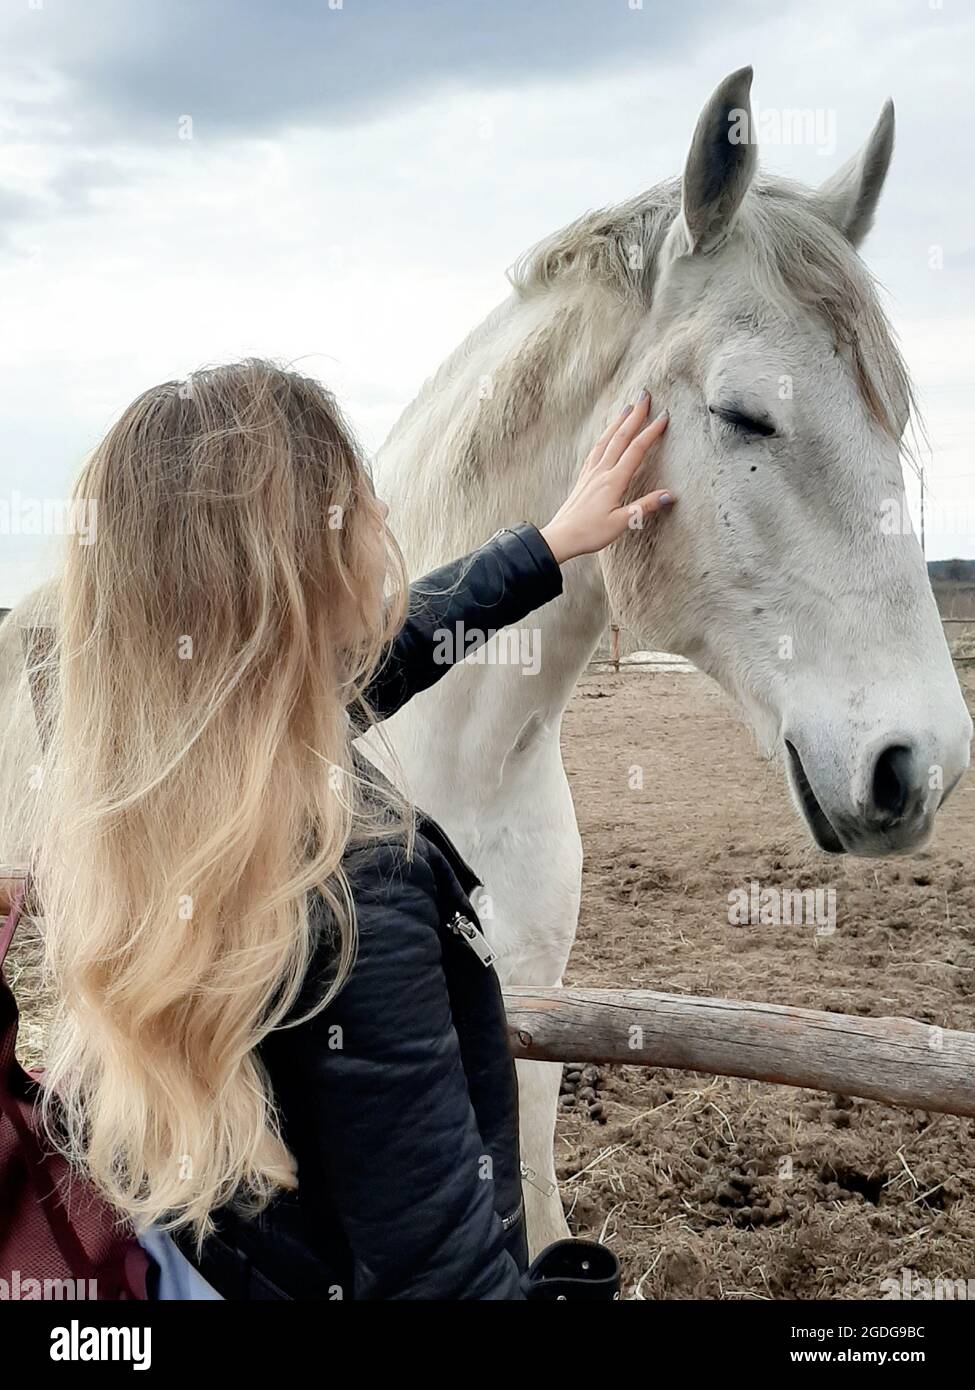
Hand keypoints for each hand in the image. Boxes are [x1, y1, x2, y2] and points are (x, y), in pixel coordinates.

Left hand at [539, 393, 672, 564]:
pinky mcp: (584, 478)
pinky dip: (604, 436)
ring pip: (606, 440)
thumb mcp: (622, 523)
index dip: (651, 432)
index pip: (636, 450)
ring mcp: (590, 473)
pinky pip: (595, 450)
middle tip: (645, 395)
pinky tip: (606, 434)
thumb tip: (670, 494)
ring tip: (628, 407)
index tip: (664, 416)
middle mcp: (601, 472)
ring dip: (618, 421)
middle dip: (635, 415)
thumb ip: (645, 507)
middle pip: (620, 437)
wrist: (561, 537)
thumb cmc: (590, 533)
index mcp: (613, 481)